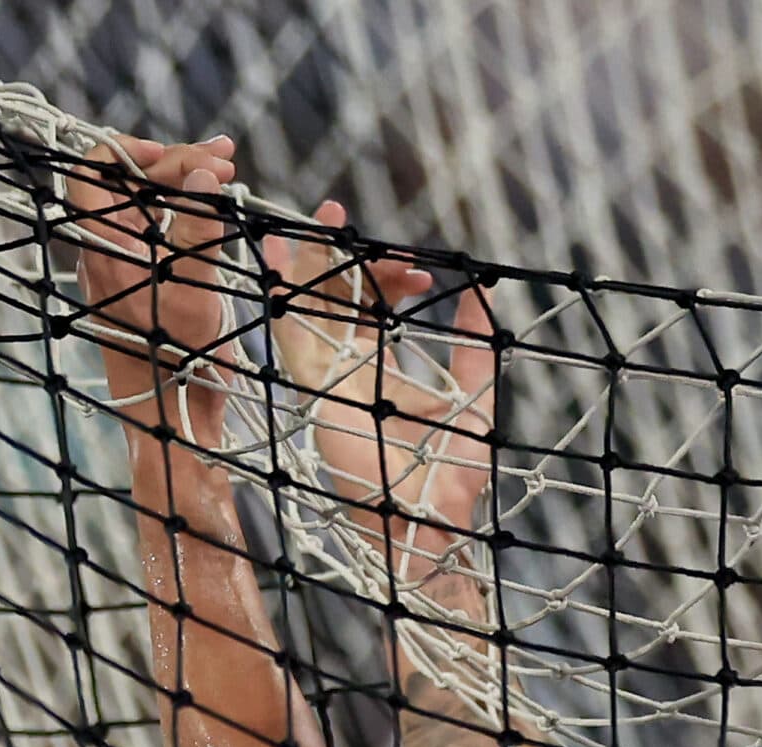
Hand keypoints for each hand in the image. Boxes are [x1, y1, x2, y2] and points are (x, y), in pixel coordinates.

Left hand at [67, 135, 238, 426]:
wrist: (173, 416)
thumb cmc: (179, 361)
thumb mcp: (196, 289)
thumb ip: (200, 227)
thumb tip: (204, 174)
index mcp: (103, 248)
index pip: (94, 173)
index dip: (131, 152)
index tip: (176, 154)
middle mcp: (106, 252)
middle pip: (128, 184)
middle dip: (176, 164)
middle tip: (226, 160)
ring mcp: (124, 268)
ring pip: (146, 207)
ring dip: (185, 186)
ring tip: (227, 174)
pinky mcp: (142, 284)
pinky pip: (156, 233)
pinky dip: (185, 215)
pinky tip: (216, 211)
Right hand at [267, 201, 497, 586]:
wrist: (432, 516)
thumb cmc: (451, 471)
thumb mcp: (473, 393)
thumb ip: (473, 345)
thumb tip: (484, 292)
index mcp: (380, 367)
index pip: (370, 304)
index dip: (386, 276)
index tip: (418, 270)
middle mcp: (347, 368)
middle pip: (333, 297)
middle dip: (338, 254)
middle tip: (343, 215)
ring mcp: (327, 377)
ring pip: (308, 306)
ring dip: (308, 260)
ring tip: (318, 217)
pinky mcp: (314, 390)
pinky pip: (291, 335)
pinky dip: (284, 297)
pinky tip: (277, 260)